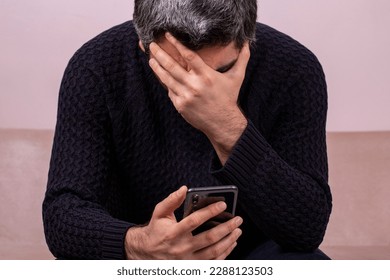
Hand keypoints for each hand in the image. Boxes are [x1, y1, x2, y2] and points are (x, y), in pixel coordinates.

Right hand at [124, 186, 242, 259]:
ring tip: (238, 230)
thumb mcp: (159, 213)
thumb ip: (172, 200)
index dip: (210, 211)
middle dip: (227, 228)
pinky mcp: (193, 268)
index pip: (195, 221)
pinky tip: (231, 244)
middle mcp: (181, 248)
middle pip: (209, 238)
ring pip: (214, 252)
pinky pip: (213, 263)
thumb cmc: (156, 230)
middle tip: (238, 219)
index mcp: (173, 233)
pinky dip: (225, 254)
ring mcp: (188, 260)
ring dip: (229, 241)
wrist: (146, 253)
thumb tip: (184, 189)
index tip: (223, 204)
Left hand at [148, 33, 249, 163]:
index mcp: (207, 76)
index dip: (177, 44)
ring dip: (157, 68)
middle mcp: (195, 85)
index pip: (188, 55)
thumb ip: (242, 59)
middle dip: (160, 54)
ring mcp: (186, 96)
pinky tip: (162, 76)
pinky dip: (167, 84)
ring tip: (151, 59)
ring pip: (166, 79)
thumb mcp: (237, 78)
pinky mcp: (180, 105)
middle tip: (152, 45)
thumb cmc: (229, 98)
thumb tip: (247, 44)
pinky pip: (170, 91)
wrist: (223, 123)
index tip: (168, 35)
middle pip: (172, 66)